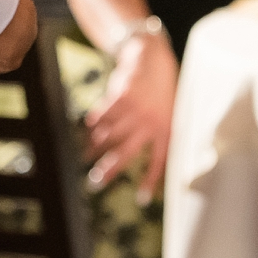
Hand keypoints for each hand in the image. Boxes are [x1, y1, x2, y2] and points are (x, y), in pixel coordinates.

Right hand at [82, 19, 178, 194]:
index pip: (160, 161)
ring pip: (110, 135)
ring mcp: (135, 109)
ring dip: (96, 146)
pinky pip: (103, 116)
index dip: (151, 181)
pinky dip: (94, 123)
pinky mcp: (121, 96)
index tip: (143, 201)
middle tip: (95, 183)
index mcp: (167, 129)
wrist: (152, 57)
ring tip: (87, 155)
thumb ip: (159, 133)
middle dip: (109, 169)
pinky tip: (88, 129)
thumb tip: (148, 157)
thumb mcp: (170, 111)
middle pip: (127, 153)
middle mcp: (151, 122)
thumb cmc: (161, 88)